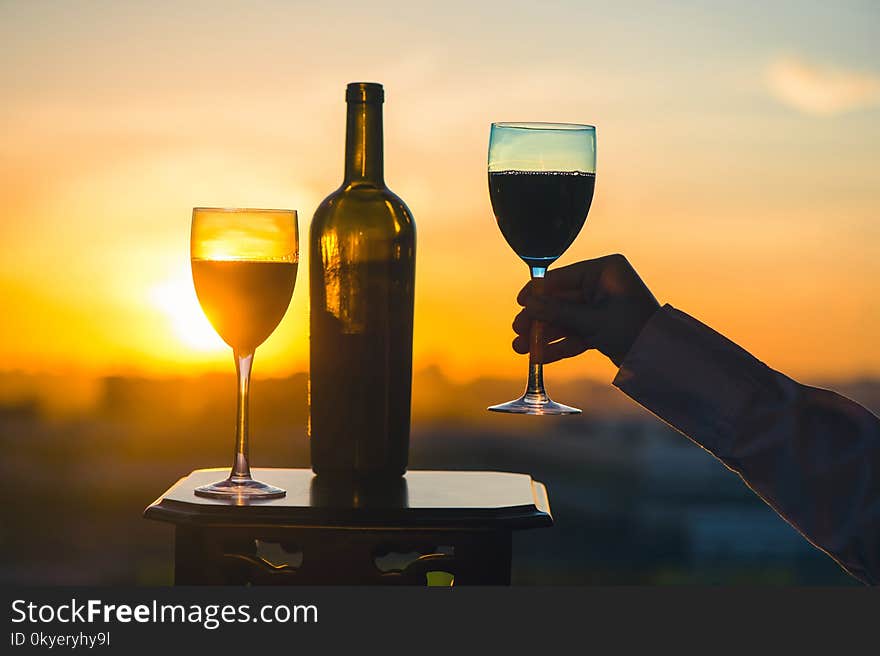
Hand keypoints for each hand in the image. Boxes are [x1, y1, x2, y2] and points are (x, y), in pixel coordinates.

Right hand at [512, 254, 659, 366]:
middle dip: (538, 319)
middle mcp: (602, 284)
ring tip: (522, 349)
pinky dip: (560, 344)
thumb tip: (527, 303)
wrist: (661, 359)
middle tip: (518, 332)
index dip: (538, 292)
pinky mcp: (602, 327)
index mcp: (605, 271)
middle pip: (560, 300)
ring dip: (544, 334)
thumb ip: (557, 311)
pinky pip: (575, 332)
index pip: (562, 278)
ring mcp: (601, 306)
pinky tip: (540, 357)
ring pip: (565, 318)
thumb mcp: (592, 321)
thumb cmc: (633, 331)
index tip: (519, 303)